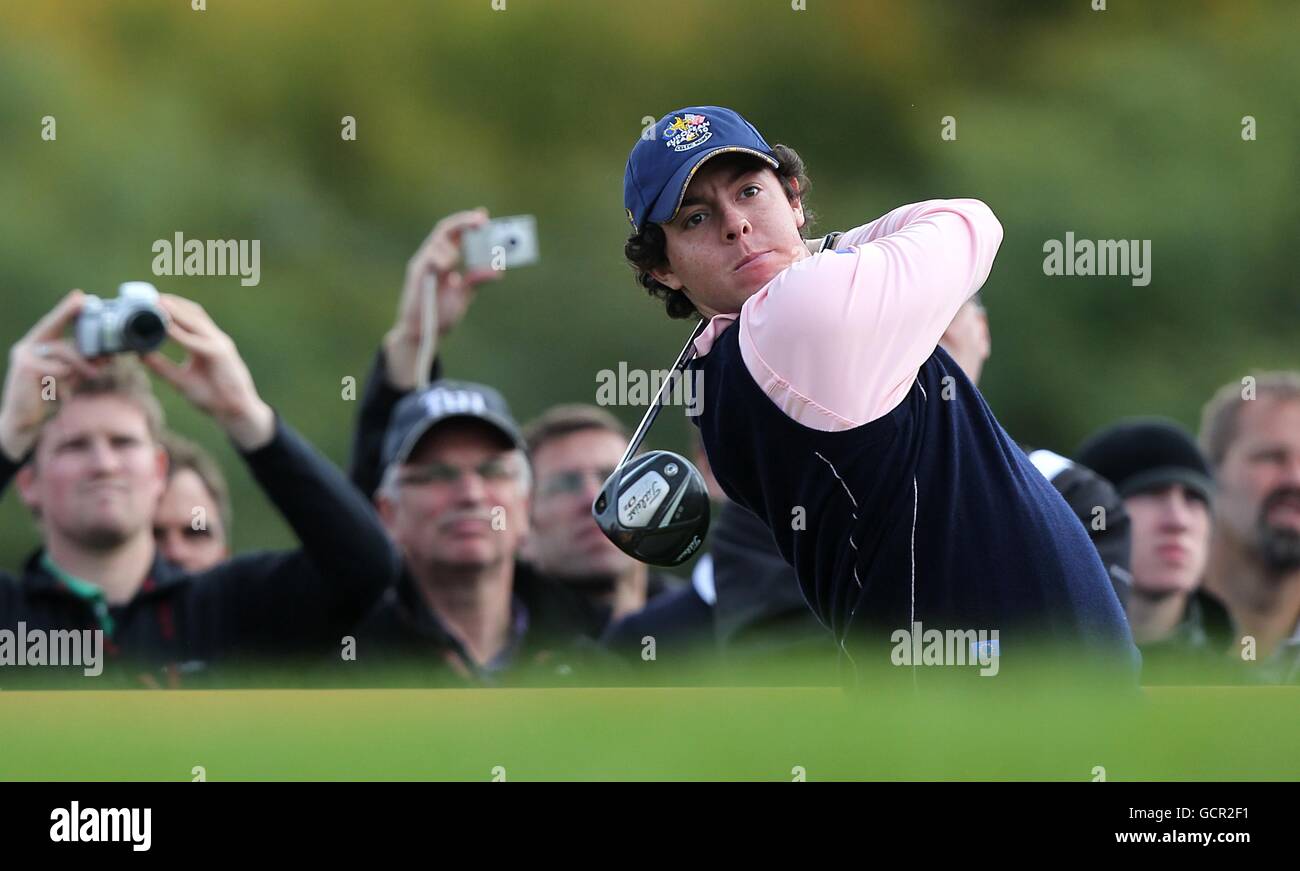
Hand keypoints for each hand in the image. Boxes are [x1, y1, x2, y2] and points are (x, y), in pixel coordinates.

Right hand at [0, 291, 104, 460]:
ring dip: (82, 366)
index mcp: (38, 344)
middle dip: (88, 348)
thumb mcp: (68, 375)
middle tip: (109, 355)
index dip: (67, 310)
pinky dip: (65, 381)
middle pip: (64, 340)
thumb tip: (109, 354)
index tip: (82, 296)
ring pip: (64, 354)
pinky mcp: (25, 370)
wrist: (24, 422)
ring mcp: (24, 357)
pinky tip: (62, 393)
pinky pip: (57, 370)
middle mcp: (28, 346)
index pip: (54, 323)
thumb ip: (82, 362)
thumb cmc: (47, 395)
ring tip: (93, 374)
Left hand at [142, 294, 274, 450]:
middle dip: (172, 303)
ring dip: (176, 311)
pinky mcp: (220, 355)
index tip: (151, 300)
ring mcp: (220, 345)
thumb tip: (139, 355)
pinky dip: (180, 333)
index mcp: (208, 343)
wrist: (235, 413)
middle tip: (149, 296)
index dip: (172, 306)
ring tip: (156, 303)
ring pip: (196, 322)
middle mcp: (215, 339)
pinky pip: (196, 341)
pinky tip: (165, 327)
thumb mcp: (181, 380)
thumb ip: (162, 366)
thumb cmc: (213, 397)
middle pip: (194, 313)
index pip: (191, 317)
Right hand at [384, 208, 501, 388]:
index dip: (468, 222)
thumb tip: (498, 270)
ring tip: (457, 261)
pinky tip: (448, 267)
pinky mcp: (416, 272)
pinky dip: (442, 257)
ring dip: (454, 245)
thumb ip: (476, 280)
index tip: (484, 215)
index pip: (456, 234)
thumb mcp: (464, 295)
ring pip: (438, 240)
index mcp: (446, 260)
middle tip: (481, 219)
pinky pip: (429, 256)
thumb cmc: (441, 314)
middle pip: (446, 229)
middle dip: (464, 221)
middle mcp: (434, 257)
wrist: (424, 334)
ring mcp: (424, 263)